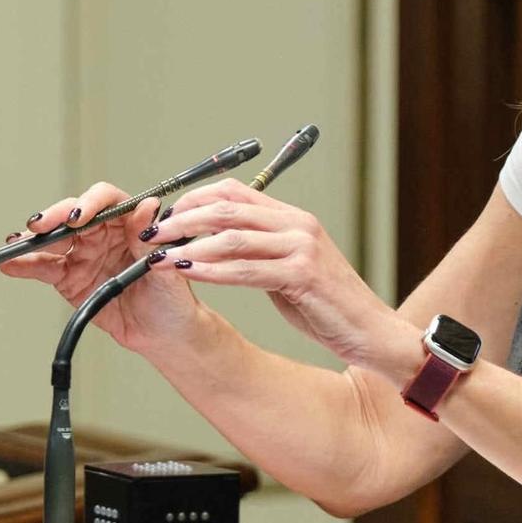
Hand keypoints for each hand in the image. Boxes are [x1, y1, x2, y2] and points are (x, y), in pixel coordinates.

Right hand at [0, 182, 212, 356]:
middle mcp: (103, 234)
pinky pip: (43, 268)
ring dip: (32, 241)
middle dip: (54, 218)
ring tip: (16, 245)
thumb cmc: (172, 297)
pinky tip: (11, 265)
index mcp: (130, 223)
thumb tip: (146, 206)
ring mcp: (83, 255)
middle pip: (72, 216)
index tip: (78, 216)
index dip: (90, 203)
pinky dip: (24, 266)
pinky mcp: (69, 279)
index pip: (106, 201)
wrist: (164, 333)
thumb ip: (149, 239)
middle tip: (40, 226)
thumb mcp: (166, 268)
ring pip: (53, 240)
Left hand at [144, 179, 410, 374]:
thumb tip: (211, 244)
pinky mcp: (303, 275)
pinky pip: (245, 270)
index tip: (165, 216)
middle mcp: (298, 225)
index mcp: (294, 218)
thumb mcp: (290, 269)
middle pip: (227, 208)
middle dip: (182, 219)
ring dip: (189, 245)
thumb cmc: (326, 305)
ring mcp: (302, 248)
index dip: (195, 198)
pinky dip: (211, 270)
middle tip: (151, 233)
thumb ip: (259, 252)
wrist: (370, 332)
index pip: (235, 190)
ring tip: (158, 255)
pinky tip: (187, 274)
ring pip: (232, 236)